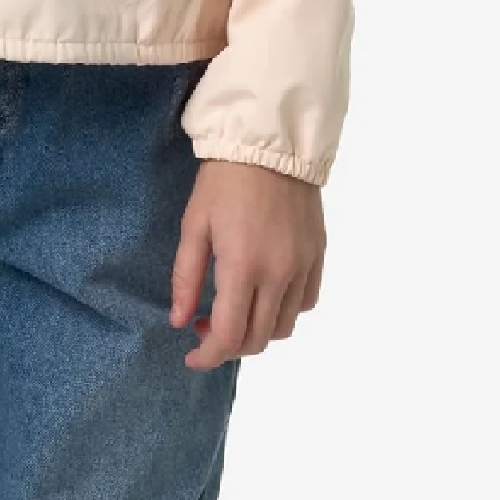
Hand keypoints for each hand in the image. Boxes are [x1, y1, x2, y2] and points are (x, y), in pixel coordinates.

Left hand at [169, 158, 325, 369]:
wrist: (270, 143)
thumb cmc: (223, 181)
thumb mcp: (194, 224)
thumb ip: (186, 277)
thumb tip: (180, 321)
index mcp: (243, 267)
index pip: (230, 336)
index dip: (209, 356)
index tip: (191, 356)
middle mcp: (279, 275)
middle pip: (259, 338)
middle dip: (229, 345)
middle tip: (206, 326)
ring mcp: (303, 266)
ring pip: (284, 326)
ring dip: (257, 330)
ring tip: (236, 309)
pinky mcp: (319, 255)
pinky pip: (306, 302)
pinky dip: (285, 310)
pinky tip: (266, 292)